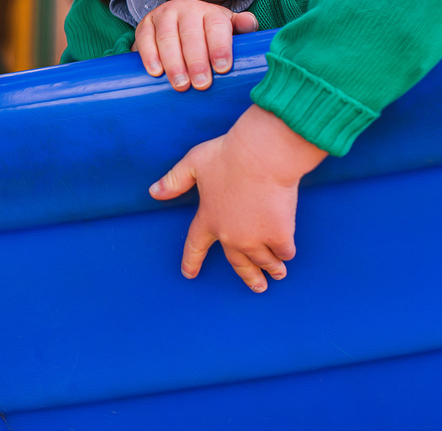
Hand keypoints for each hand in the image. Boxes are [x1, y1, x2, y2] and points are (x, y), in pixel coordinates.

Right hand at [132, 0, 257, 90]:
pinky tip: (156, 72)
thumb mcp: (227, 29)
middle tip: (201, 84)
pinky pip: (145, 39)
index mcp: (210, 12)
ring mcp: (164, 15)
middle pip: (191, 35)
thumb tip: (250, 24)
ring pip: (168, 38)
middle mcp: (187, 9)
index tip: (222, 69)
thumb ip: (241, 28)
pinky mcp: (145, 24)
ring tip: (180, 84)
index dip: (220, 47)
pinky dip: (149, 55)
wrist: (178, 22)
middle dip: (197, 61)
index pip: (217, 27)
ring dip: (174, 63)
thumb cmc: (208, 34)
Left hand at [148, 105, 327, 291]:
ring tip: (277, 274)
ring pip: (263, 261)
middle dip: (248, 277)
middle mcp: (229, 235)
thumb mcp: (193, 163)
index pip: (195, 246)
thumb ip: (174, 181)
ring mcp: (255, 238)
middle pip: (238, 263)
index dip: (191, 260)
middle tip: (257, 286)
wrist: (262, 156)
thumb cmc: (228, 155)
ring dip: (271, 269)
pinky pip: (284, 251)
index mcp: (207, 219)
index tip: (189, 274)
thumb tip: (153, 192)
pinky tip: (287, 255)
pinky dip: (285, 253)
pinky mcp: (279, 235)